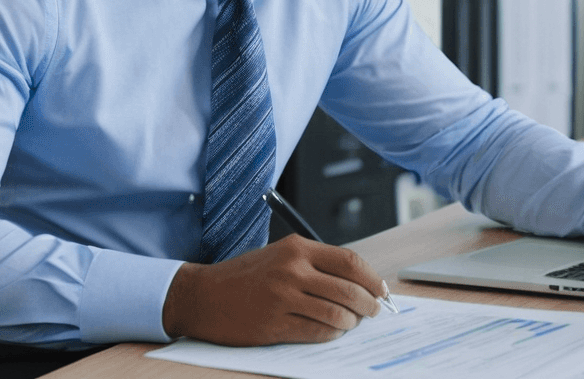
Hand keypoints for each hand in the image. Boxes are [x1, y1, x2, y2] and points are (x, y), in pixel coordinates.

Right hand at [162, 234, 384, 345]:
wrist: (203, 295)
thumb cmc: (244, 276)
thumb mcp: (280, 256)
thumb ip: (314, 264)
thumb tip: (356, 283)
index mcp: (297, 248)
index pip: (350, 262)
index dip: (372, 279)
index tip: (380, 290)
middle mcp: (292, 270)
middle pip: (349, 290)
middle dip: (369, 305)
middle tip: (373, 312)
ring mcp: (283, 298)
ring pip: (336, 314)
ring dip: (351, 323)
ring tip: (351, 324)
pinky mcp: (274, 324)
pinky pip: (316, 333)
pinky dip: (331, 335)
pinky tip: (331, 333)